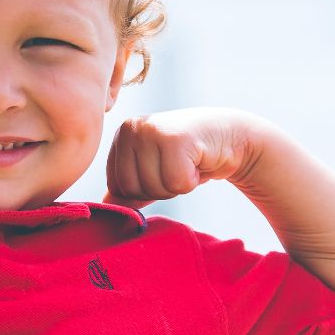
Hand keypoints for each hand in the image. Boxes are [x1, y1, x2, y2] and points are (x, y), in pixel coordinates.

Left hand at [102, 107, 265, 209]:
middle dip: (160, 189)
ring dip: (177, 185)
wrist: (230, 137)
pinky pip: (176, 183)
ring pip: (154, 188)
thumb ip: (128, 187)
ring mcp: (152, 131)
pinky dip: (192, 181)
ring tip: (188, 163)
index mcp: (122, 136)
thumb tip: (103, 206)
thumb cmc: (189, 156)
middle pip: (133, 189)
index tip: (163, 170)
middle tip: (178, 166)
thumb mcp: (153, 170)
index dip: (144, 190)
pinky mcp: (175, 139)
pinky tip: (198, 162)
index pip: (117, 187)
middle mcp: (132, 128)